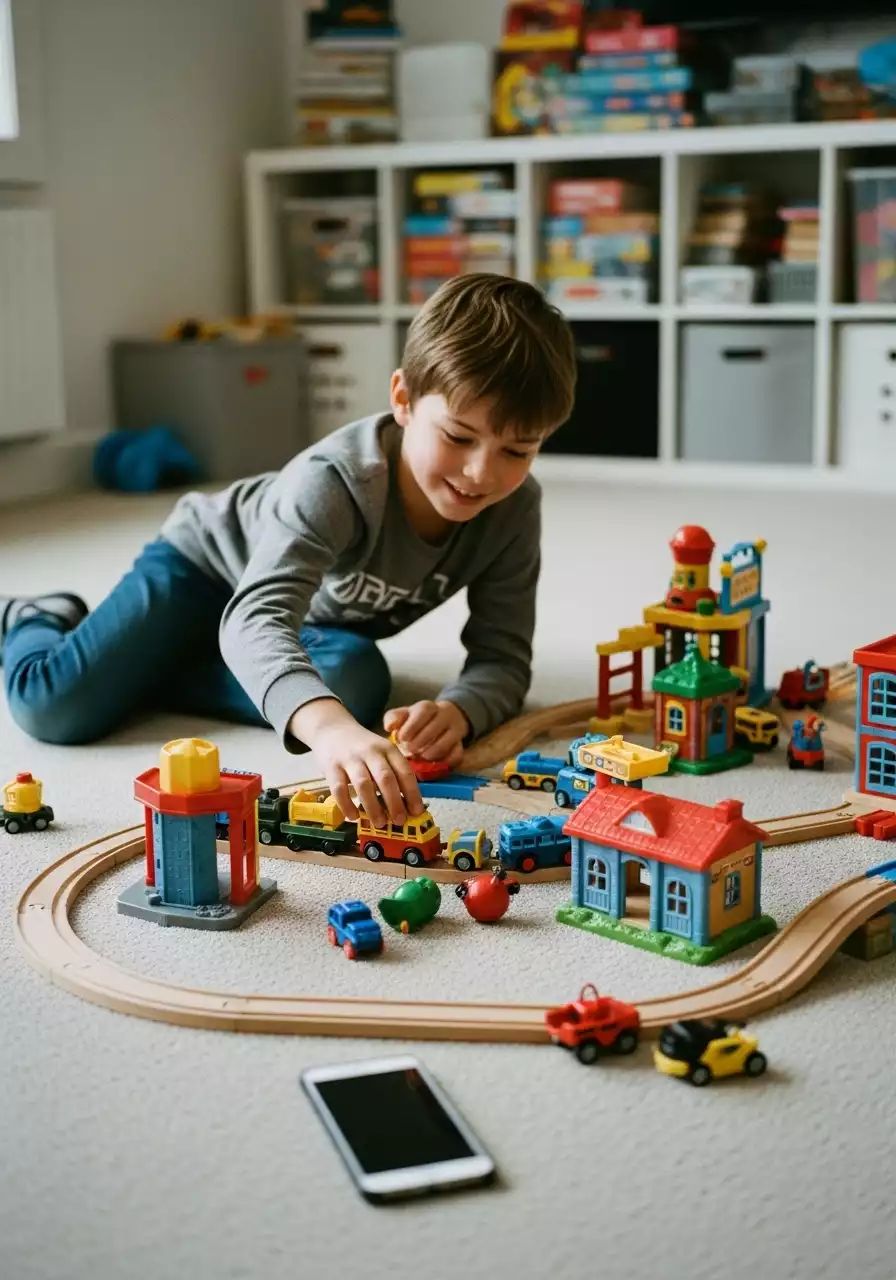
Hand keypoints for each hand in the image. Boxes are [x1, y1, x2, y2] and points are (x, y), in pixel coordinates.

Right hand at [289, 698, 422, 826]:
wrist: (331, 729)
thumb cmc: (362, 747)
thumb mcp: (381, 752)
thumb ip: (393, 772)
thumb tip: (406, 804)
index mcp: (388, 749)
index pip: (404, 771)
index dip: (413, 793)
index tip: (417, 812)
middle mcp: (371, 752)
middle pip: (386, 778)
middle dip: (395, 802)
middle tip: (399, 821)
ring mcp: (350, 758)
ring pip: (364, 784)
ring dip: (373, 807)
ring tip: (379, 823)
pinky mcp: (331, 766)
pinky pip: (339, 789)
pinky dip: (347, 805)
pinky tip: (353, 817)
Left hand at [383, 699, 469, 766]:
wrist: (443, 720)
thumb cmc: (417, 721)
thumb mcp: (404, 715)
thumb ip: (393, 718)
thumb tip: (389, 727)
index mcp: (428, 707)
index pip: (423, 712)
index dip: (412, 726)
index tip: (402, 738)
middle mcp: (445, 716)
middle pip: (434, 728)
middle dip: (419, 742)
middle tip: (409, 751)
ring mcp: (455, 730)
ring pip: (446, 742)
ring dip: (431, 753)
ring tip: (420, 758)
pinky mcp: (460, 746)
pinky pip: (457, 755)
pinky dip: (445, 762)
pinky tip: (434, 764)